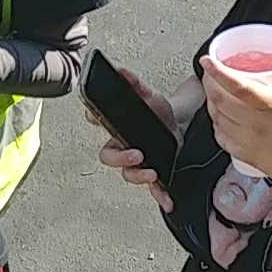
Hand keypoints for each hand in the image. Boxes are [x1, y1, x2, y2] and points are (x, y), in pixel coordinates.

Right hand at [94, 64, 184, 211]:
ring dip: (138, 176)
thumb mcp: (148, 95)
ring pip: (128, 174)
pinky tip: (169, 201)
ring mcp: (137, 162)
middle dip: (119, 158)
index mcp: (117, 125)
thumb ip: (135, 84)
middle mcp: (123, 146)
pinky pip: (152, 188)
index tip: (95, 117)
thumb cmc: (156, 112)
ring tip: (152, 173)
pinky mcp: (153, 172)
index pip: (97, 122)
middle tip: (136, 154)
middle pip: (109, 156)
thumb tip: (121, 71)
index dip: (93, 119)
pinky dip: (160, 195)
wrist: (178, 124)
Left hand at [197, 55, 271, 195]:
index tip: (207, 61)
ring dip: (211, 105)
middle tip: (209, 76)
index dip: (217, 71)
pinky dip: (217, 128)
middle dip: (209, 85)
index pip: (237, 85)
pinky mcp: (249, 157)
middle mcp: (258, 124)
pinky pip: (223, 140)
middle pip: (219, 101)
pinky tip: (221, 122)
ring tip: (214, 96)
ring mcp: (251, 142)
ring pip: (218, 120)